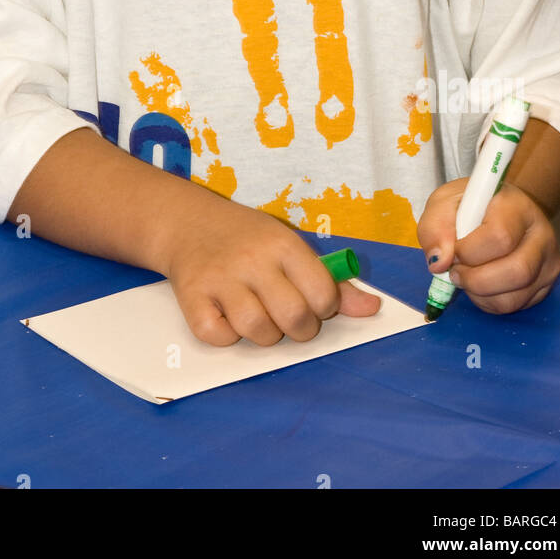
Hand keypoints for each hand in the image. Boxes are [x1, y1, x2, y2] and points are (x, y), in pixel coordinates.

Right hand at [163, 196, 380, 345]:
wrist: (187, 222)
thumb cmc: (248, 238)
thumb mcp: (289, 246)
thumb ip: (331, 280)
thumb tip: (372, 309)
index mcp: (282, 243)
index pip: (322, 292)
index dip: (324, 308)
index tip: (313, 303)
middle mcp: (252, 259)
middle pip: (293, 316)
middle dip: (300, 329)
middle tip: (290, 320)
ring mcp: (220, 278)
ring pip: (258, 331)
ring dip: (265, 335)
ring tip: (260, 317)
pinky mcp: (191, 296)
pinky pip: (218, 336)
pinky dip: (226, 336)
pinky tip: (228, 317)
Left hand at [418, 178, 559, 313]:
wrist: (497, 210)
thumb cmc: (469, 206)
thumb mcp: (443, 203)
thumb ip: (435, 228)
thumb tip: (440, 263)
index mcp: (517, 206)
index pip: (500, 236)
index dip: (468, 252)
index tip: (452, 251)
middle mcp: (541, 234)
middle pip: (517, 271)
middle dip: (476, 280)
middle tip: (455, 272)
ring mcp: (548, 262)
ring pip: (515, 297)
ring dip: (480, 295)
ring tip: (466, 277)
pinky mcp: (546, 285)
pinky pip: (516, 306)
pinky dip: (489, 303)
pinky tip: (480, 285)